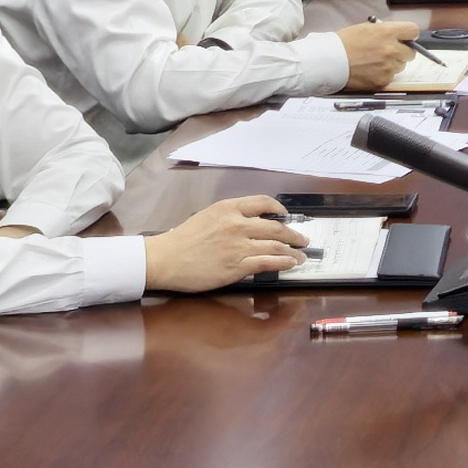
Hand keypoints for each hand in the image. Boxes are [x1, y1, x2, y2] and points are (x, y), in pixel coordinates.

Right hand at [142, 196, 309, 291]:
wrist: (164, 259)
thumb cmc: (181, 240)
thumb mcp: (206, 217)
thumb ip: (229, 217)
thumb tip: (250, 223)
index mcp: (228, 208)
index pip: (263, 202)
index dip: (279, 208)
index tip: (286, 215)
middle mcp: (237, 224)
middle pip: (275, 226)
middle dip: (293, 234)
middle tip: (302, 239)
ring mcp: (238, 245)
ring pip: (276, 245)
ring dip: (293, 250)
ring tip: (301, 254)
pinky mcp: (237, 266)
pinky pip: (268, 262)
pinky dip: (283, 262)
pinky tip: (290, 263)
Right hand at [334, 19, 424, 89]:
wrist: (329, 61)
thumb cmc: (343, 43)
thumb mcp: (366, 28)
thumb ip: (385, 30)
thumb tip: (397, 35)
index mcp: (387, 32)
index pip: (413, 31)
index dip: (409, 35)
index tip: (405, 38)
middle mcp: (391, 50)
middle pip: (411, 52)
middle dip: (402, 51)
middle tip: (389, 52)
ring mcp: (388, 67)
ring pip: (401, 66)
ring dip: (393, 64)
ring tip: (375, 62)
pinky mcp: (383, 81)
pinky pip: (391, 77)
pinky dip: (383, 75)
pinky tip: (370, 71)